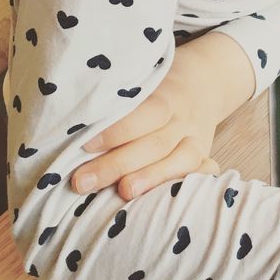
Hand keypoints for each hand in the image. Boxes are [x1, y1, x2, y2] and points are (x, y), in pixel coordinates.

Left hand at [71, 55, 224, 200]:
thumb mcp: (144, 79)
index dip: (117, 131)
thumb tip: (73, 123)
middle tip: (82, 181)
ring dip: (150, 178)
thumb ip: (120, 99)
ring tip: (123, 194)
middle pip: (155, 144)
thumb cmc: (160, 82)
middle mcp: (185, 119)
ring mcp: (198, 139)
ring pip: (181, 161)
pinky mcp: (205, 156)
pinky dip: (187, 184)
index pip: (147, 113)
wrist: (207, 80)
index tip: (84, 145)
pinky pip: (203, 173)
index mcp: (169, 95)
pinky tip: (165, 200)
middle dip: (118, 164)